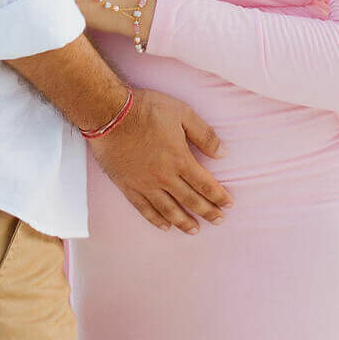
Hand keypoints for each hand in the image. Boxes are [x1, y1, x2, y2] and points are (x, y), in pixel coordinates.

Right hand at [89, 86, 231, 233]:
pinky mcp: (128, 186)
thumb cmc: (147, 109)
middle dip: (207, 212)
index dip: (218, 196)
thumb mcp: (182, 113)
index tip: (228, 205)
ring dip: (184, 221)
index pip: (205, 184)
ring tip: (195, 229)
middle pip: (190, 200)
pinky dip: (156, 219)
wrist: (110, 114)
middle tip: (219, 220)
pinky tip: (165, 226)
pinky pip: (144, 209)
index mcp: (180, 159)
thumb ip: (204, 134)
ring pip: (169, 210)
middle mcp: (165, 177)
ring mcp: (145, 184)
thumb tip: (222, 153)